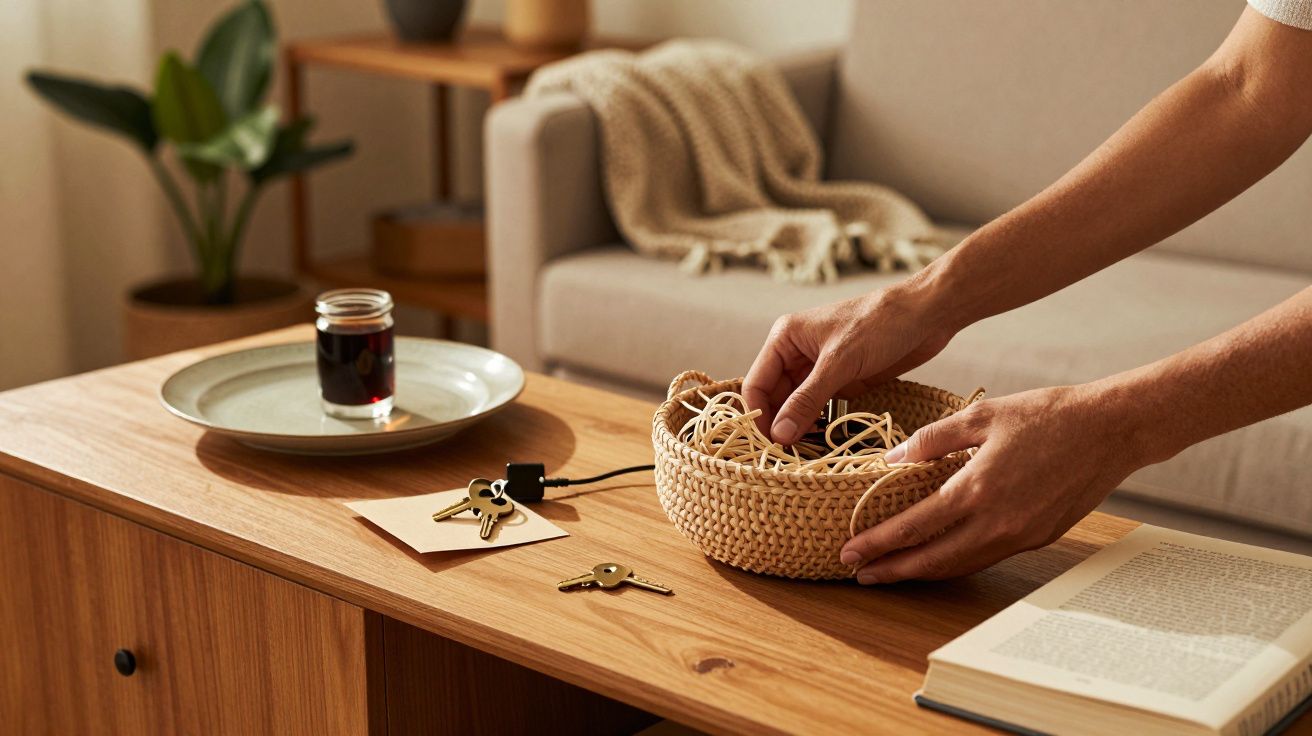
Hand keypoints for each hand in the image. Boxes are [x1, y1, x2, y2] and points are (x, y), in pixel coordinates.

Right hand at [743, 287, 956, 444]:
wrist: (927, 315)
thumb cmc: (880, 324)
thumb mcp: (840, 362)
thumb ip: (807, 399)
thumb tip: (778, 434)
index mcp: (785, 338)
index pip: (757, 383)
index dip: (759, 416)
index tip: (767, 448)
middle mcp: (796, 354)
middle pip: (774, 398)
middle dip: (778, 426)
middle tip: (784, 459)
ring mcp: (819, 369)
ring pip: (796, 406)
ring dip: (797, 429)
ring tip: (800, 457)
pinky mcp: (841, 381)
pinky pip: (820, 409)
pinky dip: (818, 427)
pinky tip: (820, 445)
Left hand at [839, 384, 1148, 582]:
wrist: (1111, 430)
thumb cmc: (1047, 415)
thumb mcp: (981, 414)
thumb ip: (932, 439)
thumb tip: (892, 458)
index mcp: (976, 489)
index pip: (913, 528)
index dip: (877, 543)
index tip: (849, 551)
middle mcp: (997, 523)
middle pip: (931, 560)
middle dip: (891, 570)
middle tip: (858, 573)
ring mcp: (1020, 535)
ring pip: (959, 565)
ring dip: (921, 571)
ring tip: (890, 570)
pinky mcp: (1037, 539)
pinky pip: (985, 558)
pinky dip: (954, 562)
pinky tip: (937, 556)